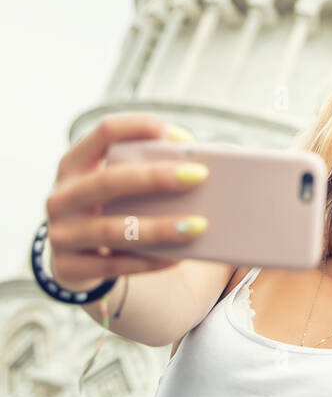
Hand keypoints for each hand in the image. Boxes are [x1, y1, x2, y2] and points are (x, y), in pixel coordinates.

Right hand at [45, 113, 203, 290]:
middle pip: (108, 180)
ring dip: (158, 228)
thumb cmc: (110, 209)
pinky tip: (177, 258)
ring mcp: (60, 233)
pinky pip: (113, 266)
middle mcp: (62, 195)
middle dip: (154, 177)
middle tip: (199, 176)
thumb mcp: (116, 185)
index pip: (105, 131)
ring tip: (198, 225)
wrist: (71, 258)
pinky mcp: (67, 268)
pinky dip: (148, 261)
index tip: (183, 138)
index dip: (144, 128)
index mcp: (75, 163)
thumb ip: (146, 170)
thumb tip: (207, 165)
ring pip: (111, 230)